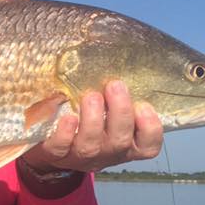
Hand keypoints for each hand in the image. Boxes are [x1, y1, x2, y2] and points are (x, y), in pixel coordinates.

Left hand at [21, 80, 162, 173]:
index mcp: (126, 142)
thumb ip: (120, 90)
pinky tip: (68, 117)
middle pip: (120, 141)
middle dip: (120, 112)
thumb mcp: (110, 105)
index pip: (148, 145)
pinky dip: (65, 133)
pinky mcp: (55, 153)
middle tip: (115, 85)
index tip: (144, 105)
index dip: (150, 129)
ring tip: (91, 96)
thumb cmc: (90, 114)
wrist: (53, 140)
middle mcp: (107, 152)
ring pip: (91, 144)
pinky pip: (61, 147)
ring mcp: (81, 155)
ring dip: (94, 119)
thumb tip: (125, 50)